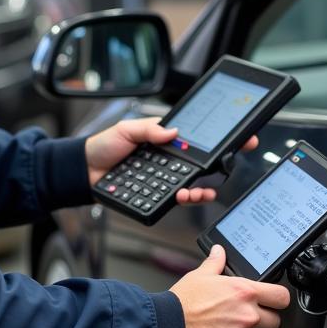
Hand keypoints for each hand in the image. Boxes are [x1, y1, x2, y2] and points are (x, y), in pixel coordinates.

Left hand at [85, 117, 257, 203]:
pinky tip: (188, 196)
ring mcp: (164, 178)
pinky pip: (176, 198)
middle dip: (220, 167)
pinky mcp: (156, 195)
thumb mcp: (126, 129)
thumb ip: (149, 128)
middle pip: (202, 165)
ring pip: (193, 184)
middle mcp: (169, 160)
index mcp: (166, 140)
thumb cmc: (104, 147)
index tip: (241, 138)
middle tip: (230, 165)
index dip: (220, 140)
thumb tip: (174, 132)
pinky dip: (186, 199)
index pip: (197, 140)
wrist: (84, 172)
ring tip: (203, 190)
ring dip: (202, 188)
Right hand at [170, 244, 289, 327]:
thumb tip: (219, 252)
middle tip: (245, 315)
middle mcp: (247, 315)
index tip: (273, 300)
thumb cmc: (183, 303)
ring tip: (224, 327)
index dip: (278, 299)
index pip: (281, 297)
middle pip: (274, 321)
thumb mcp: (200, 275)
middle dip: (264, 318)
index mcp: (244, 292)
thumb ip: (216, 263)